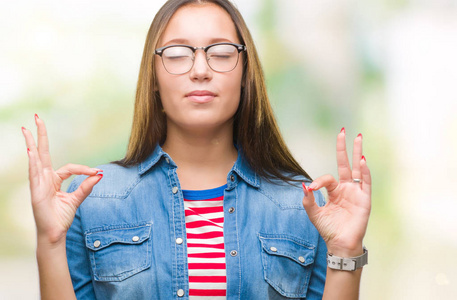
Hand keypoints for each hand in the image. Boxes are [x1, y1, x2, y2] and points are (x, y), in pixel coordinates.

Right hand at [22, 115, 102, 245]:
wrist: (55, 234)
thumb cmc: (62, 217)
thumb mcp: (77, 199)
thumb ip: (87, 186)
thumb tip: (100, 174)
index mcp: (53, 180)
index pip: (70, 168)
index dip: (84, 169)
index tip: (98, 172)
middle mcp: (44, 179)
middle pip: (42, 153)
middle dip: (40, 135)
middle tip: (36, 118)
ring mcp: (38, 184)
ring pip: (35, 160)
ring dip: (31, 144)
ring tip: (26, 129)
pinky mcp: (36, 192)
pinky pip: (34, 174)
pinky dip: (33, 162)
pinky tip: (30, 151)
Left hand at [302, 128, 370, 255]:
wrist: (340, 244)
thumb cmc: (328, 229)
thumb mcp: (314, 214)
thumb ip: (308, 200)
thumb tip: (303, 185)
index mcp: (334, 191)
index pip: (327, 178)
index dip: (319, 181)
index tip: (312, 188)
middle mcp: (346, 188)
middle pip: (345, 164)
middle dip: (344, 148)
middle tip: (342, 131)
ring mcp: (356, 192)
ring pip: (358, 169)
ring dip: (358, 153)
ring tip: (358, 136)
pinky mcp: (365, 199)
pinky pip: (366, 182)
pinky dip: (364, 171)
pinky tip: (362, 160)